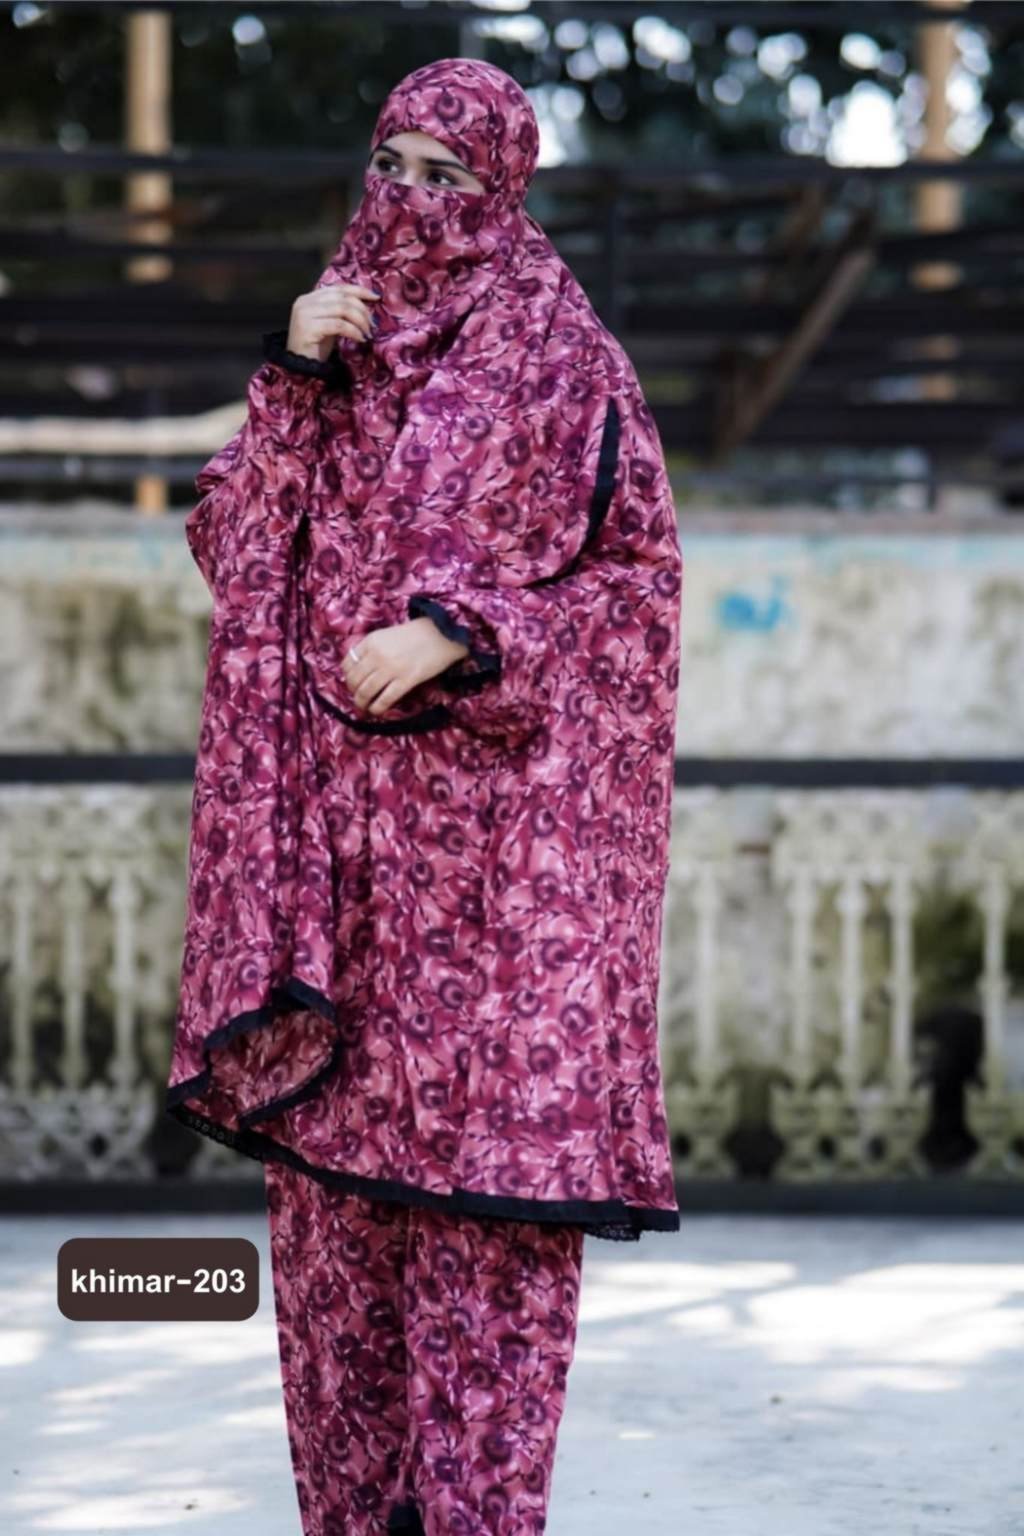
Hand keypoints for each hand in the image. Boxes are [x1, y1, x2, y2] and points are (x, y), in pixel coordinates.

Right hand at [286, 283, 381, 361]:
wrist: (300, 367)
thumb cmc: (316, 347)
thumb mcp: (330, 324)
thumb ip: (340, 311)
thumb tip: (366, 304)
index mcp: (310, 298)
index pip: (338, 288)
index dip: (359, 290)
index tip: (375, 297)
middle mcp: (305, 302)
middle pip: (342, 298)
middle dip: (362, 310)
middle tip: (372, 324)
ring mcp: (305, 314)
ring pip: (342, 309)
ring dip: (360, 321)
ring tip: (367, 333)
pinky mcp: (308, 327)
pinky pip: (339, 325)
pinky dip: (353, 331)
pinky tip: (360, 339)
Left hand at [341, 616, 469, 715]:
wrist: (441, 634)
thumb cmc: (415, 635)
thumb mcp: (386, 635)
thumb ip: (371, 649)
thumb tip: (358, 669)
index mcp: (371, 641)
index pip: (347, 664)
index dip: (347, 677)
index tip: (353, 684)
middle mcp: (377, 655)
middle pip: (354, 680)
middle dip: (354, 693)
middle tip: (358, 699)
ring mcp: (391, 668)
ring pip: (366, 692)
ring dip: (362, 704)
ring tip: (365, 709)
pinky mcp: (406, 680)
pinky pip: (385, 699)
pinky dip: (377, 708)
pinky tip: (377, 711)